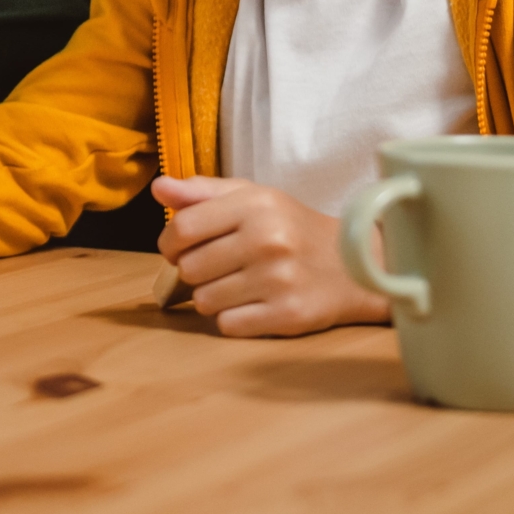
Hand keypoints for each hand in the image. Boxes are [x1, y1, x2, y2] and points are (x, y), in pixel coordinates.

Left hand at [151, 175, 391, 337]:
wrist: (355, 265)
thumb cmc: (292, 227)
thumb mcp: (253, 197)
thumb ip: (203, 192)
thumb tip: (159, 188)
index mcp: (255, 205)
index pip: (182, 227)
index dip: (170, 243)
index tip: (179, 249)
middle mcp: (268, 240)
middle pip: (190, 268)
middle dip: (195, 271)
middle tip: (217, 267)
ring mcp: (278, 280)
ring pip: (205, 300)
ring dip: (213, 296)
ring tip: (238, 285)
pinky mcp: (288, 316)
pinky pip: (228, 325)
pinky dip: (233, 318)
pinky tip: (253, 304)